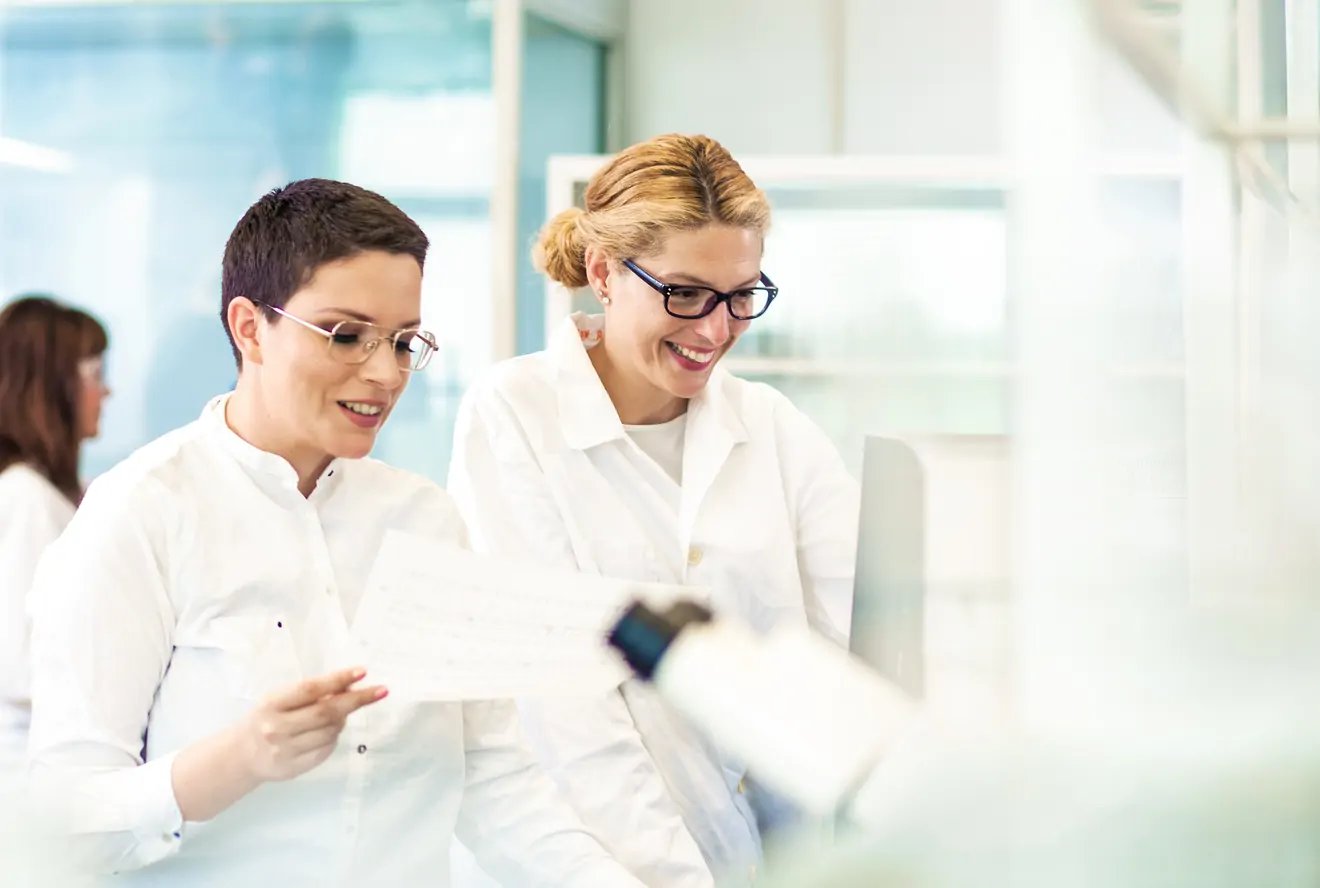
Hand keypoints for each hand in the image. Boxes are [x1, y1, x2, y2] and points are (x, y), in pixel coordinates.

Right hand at [236, 666, 386, 782]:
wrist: (242, 754)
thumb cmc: (267, 717)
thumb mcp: (280, 699)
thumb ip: (310, 693)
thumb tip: (349, 684)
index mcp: (272, 704)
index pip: (309, 689)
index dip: (338, 679)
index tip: (362, 671)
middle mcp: (277, 728)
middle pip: (325, 712)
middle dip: (357, 700)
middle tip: (380, 690)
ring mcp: (285, 751)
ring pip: (329, 732)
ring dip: (343, 719)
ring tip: (342, 711)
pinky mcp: (293, 768)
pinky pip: (326, 750)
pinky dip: (334, 736)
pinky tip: (331, 730)